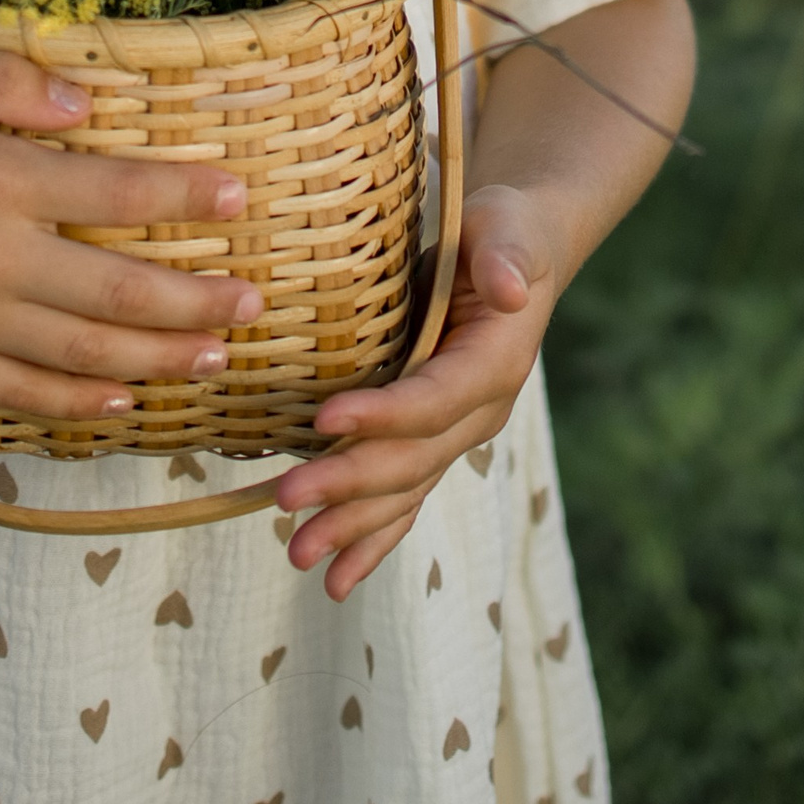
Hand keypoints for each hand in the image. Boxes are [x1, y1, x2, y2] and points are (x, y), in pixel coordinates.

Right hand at [0, 43, 262, 421]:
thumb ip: (10, 79)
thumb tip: (92, 103)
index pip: (118, 190)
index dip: (188, 196)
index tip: (241, 196)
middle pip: (120, 290)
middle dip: (199, 299)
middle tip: (255, 301)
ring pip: (84, 353)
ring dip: (160, 356)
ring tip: (218, 353)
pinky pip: (22, 394)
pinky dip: (81, 401)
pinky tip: (125, 398)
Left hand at [272, 182, 559, 600]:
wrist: (514, 254)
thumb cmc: (500, 229)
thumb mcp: (506, 225)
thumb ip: (507, 255)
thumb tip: (510, 291)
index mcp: (495, 362)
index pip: (435, 398)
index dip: (384, 415)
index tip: (326, 421)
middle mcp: (479, 411)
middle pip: (411, 458)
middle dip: (350, 484)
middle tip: (288, 500)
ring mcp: (457, 434)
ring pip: (403, 490)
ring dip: (351, 525)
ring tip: (297, 551)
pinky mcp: (433, 440)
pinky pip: (404, 499)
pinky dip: (371, 538)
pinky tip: (335, 578)